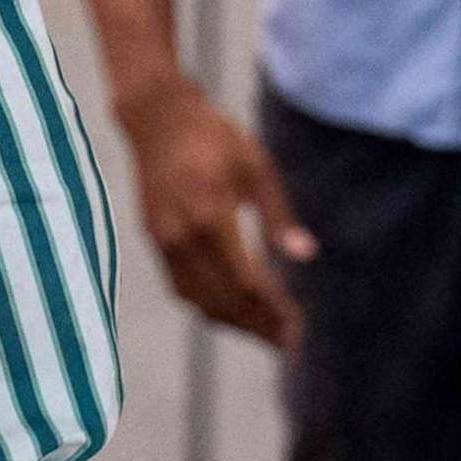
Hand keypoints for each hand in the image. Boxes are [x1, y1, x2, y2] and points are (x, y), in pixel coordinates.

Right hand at [117, 77, 315, 349]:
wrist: (157, 118)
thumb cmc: (214, 137)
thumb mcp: (256, 167)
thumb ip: (278, 215)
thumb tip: (305, 256)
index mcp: (211, 217)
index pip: (246, 283)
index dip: (274, 311)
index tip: (300, 326)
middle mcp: (182, 237)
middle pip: (223, 302)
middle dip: (259, 327)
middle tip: (291, 342)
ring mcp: (164, 241)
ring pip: (199, 302)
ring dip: (234, 323)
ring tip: (267, 334)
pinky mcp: (155, 239)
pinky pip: (181, 288)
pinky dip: (209, 307)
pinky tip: (233, 310)